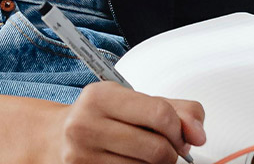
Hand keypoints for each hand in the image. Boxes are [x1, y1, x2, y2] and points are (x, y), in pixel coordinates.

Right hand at [42, 81, 205, 163]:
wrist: (55, 138)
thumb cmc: (99, 117)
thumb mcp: (132, 101)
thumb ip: (174, 109)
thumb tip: (198, 133)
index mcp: (100, 97)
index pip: (161, 114)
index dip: (180, 129)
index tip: (180, 134)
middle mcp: (86, 125)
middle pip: (159, 150)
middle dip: (171, 152)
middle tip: (165, 147)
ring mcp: (83, 156)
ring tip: (140, 154)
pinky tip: (129, 162)